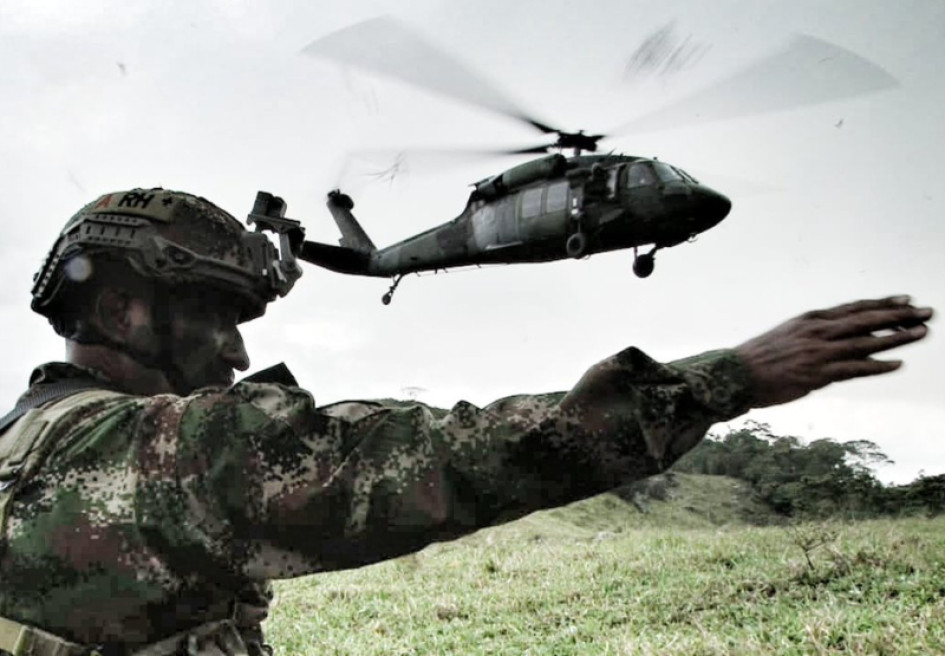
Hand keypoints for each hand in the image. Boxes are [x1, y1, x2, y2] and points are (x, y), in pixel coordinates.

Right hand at [735, 296, 932, 407]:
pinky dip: (877, 366)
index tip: (906, 299)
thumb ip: (813, 334)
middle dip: (899, 315)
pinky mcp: (816, 374)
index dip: (882, 303)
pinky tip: (897, 364)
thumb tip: (837, 335)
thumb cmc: (759, 358)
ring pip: (866, 341)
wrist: (735, 374)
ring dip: (896, 337)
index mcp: (810, 320)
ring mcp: (818, 352)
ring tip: (921, 333)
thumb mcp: (787, 336)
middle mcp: (817, 331)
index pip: (854, 308)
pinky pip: (853, 369)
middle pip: (866, 320)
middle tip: (926, 312)